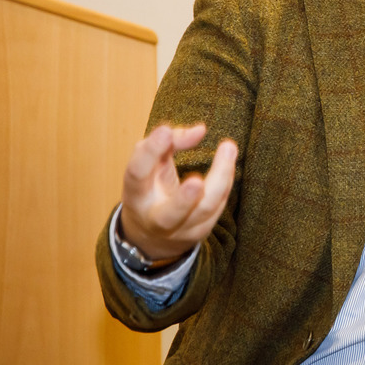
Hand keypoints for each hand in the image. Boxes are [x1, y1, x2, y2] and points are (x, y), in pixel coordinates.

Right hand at [119, 123, 236, 260]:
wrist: (151, 234)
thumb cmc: (150, 188)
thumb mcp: (150, 163)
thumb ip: (170, 141)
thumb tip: (200, 130)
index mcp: (136, 195)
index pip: (137, 174)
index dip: (149, 153)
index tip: (165, 132)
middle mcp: (154, 217)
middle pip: (170, 214)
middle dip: (184, 200)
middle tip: (196, 181)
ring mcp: (179, 229)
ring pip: (204, 209)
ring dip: (220, 178)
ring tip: (228, 148)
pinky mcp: (199, 232)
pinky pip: (217, 207)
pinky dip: (225, 183)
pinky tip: (228, 164)